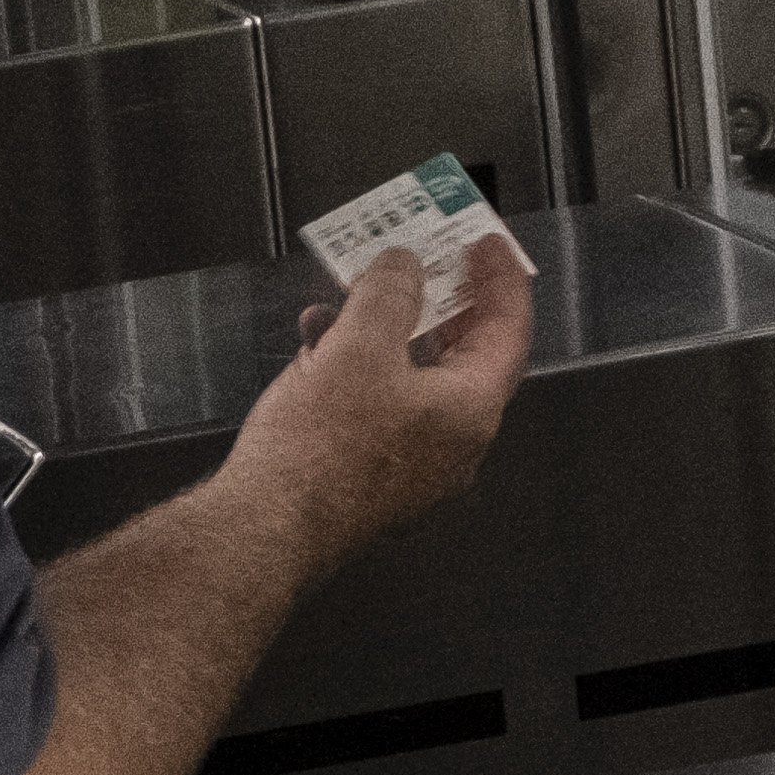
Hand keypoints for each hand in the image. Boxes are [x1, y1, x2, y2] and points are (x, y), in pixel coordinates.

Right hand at [223, 241, 532, 563]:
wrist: (266, 528)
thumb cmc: (319, 452)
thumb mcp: (359, 346)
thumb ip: (390, 293)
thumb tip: (403, 266)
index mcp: (470, 411)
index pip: (507, 331)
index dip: (499, 280)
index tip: (485, 245)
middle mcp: (454, 445)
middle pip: (461, 358)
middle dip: (436, 305)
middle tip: (424, 266)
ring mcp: (415, 469)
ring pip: (413, 384)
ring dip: (385, 337)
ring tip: (347, 304)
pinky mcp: (373, 482)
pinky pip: (380, 413)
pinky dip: (358, 376)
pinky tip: (317, 356)